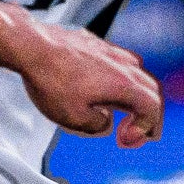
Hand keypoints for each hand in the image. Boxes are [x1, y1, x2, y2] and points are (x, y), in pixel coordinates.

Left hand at [17, 19, 162, 147]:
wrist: (30, 47)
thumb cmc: (50, 79)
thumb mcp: (74, 119)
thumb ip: (98, 125)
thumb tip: (104, 122)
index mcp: (123, 84)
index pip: (152, 108)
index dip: (145, 129)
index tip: (128, 139)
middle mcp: (121, 64)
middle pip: (150, 90)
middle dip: (148, 115)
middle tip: (138, 131)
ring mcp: (109, 51)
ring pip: (136, 73)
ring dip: (135, 95)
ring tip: (124, 110)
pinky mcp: (94, 43)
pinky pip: (118, 61)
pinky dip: (119, 79)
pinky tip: (103, 87)